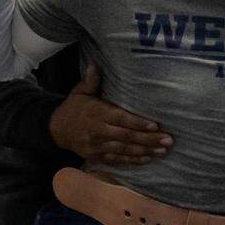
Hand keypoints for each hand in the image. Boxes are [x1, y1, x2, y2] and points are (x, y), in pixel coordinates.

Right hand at [49, 66, 173, 166]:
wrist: (56, 130)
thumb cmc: (74, 108)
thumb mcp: (79, 92)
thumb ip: (90, 81)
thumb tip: (94, 64)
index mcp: (96, 113)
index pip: (120, 118)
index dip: (138, 123)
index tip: (155, 125)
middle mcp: (98, 131)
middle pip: (126, 136)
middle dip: (148, 139)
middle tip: (168, 140)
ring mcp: (97, 146)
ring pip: (124, 150)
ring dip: (145, 151)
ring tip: (162, 151)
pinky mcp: (97, 157)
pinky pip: (117, 160)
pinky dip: (132, 161)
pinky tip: (147, 159)